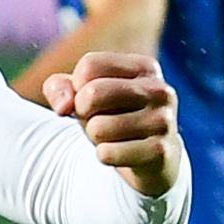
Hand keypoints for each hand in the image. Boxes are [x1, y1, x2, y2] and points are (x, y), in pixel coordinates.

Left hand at [44, 50, 181, 198]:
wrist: (152, 157)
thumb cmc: (113, 116)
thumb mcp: (84, 95)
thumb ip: (59, 88)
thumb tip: (63, 107)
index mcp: (144, 67)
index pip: (89, 66)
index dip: (77, 86)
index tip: (90, 99)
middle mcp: (159, 90)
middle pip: (92, 93)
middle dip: (83, 112)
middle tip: (98, 120)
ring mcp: (163, 120)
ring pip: (97, 128)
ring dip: (95, 137)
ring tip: (113, 136)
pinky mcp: (160, 151)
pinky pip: (106, 154)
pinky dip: (104, 156)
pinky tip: (121, 152)